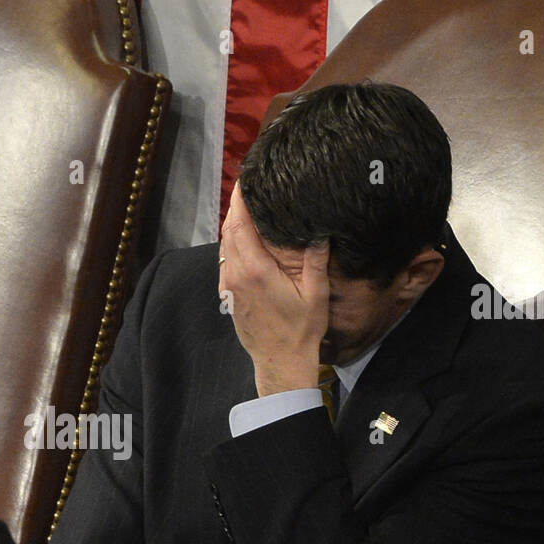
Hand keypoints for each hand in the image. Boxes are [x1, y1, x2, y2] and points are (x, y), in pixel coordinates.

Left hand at [219, 181, 328, 396]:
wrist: (280, 363)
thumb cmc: (300, 330)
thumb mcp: (314, 293)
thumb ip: (315, 259)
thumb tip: (319, 230)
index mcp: (255, 270)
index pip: (240, 225)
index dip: (241, 201)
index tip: (247, 181)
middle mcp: (236, 275)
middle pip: (228, 231)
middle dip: (236, 208)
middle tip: (248, 187)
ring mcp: (229, 286)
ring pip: (224, 246)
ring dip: (232, 226)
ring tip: (246, 209)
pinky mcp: (228, 296)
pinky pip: (225, 263)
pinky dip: (231, 246)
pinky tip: (243, 240)